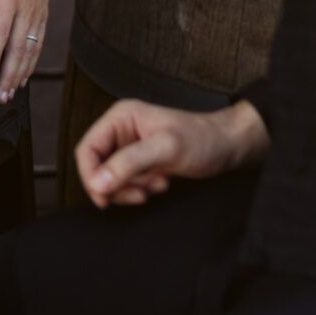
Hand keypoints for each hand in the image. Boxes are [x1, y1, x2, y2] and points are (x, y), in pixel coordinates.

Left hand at [0, 0, 61, 104]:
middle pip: (18, 48)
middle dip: (9, 75)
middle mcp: (25, 8)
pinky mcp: (42, 14)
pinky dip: (31, 64)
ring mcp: (36, 13)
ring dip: (20, 74)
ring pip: (30, 50)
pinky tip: (23, 78)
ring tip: (9, 95)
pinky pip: (38, 44)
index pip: (1, 29)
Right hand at [73, 100, 266, 208]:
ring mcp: (130, 146)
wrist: (228, 146)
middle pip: (96, 165)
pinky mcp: (140, 161)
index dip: (90, 175)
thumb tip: (98, 182)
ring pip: (110, 177)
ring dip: (129, 189)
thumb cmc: (202, 140)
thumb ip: (129, 163)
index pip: (88, 149)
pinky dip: (139, 190)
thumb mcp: (166, 149)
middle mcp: (121, 129)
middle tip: (137, 196)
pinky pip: (125, 182)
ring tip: (155, 187)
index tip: (104, 197)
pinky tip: (160, 185)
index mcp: (121, 117)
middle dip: (114, 185)